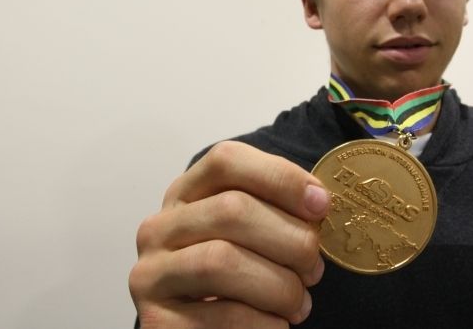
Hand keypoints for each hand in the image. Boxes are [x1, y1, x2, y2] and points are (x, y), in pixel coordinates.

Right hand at [129, 140, 329, 327]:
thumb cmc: (235, 281)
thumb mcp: (247, 234)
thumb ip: (273, 210)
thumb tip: (318, 201)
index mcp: (185, 195)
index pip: (226, 160)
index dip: (280, 177)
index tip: (321, 205)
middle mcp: (159, 229)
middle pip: (231, 209)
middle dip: (290, 239)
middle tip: (314, 268)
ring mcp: (151, 275)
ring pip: (222, 261)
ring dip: (279, 285)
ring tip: (299, 303)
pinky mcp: (157, 323)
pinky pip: (223, 317)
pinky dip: (265, 324)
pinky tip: (277, 325)